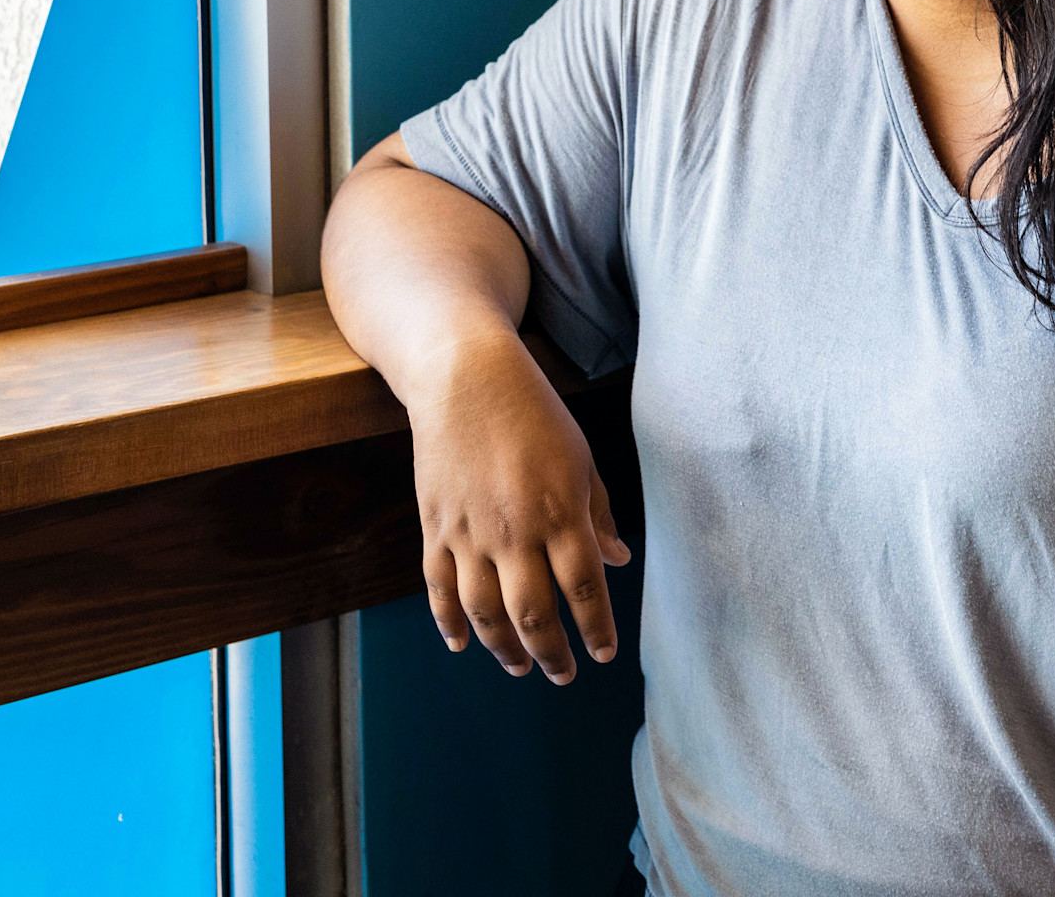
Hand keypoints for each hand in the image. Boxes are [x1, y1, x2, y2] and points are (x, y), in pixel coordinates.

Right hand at [406, 336, 632, 682]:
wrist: (466, 379)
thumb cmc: (534, 414)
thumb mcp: (581, 458)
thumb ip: (598, 514)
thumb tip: (618, 562)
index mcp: (560, 513)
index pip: (584, 590)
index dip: (595, 629)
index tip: (604, 654)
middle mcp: (515, 532)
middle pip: (533, 614)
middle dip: (551, 654)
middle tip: (564, 675)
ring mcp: (469, 533)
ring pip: (484, 612)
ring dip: (503, 648)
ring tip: (519, 667)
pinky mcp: (436, 527)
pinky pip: (439, 589)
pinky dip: (448, 622)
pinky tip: (461, 644)